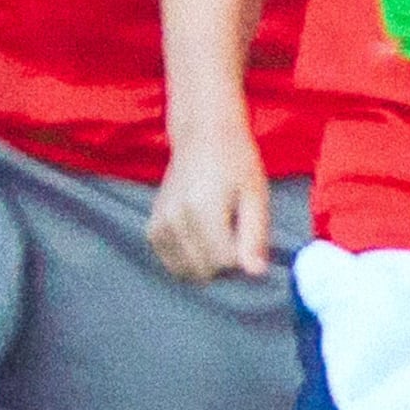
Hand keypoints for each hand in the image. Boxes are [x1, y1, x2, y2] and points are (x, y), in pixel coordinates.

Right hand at [147, 122, 276, 283]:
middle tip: (235, 235)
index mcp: (202, 210)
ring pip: (188, 272)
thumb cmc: (235, 162)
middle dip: (226, 265)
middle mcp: (176, 219)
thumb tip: (255, 274)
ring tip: (218, 235)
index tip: (248, 236)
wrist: (201, 135)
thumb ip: (255, 236)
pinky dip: (189, 260)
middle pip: (206, 271)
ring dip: (208, 265)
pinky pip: (173, 264)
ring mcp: (160, 225)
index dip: (244, 259)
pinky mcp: (153, 229)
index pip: (226, 263)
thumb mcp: (255, 195)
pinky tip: (201, 239)